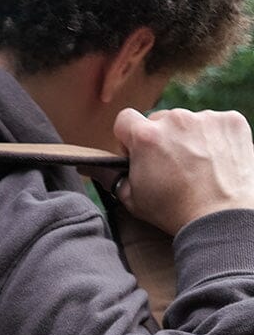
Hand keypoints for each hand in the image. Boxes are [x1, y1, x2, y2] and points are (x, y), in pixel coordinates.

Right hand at [112, 107, 253, 236]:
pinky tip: (215, 161)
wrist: (221, 217)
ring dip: (188, 138)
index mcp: (146, 137)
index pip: (124, 119)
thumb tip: (102, 168)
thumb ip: (115, 177)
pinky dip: (214, 138)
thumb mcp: (133, 200)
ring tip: (196, 167)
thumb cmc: (174, 211)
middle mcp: (175, 120)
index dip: (127, 138)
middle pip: (159, 120)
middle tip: (169, 166)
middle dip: (160, 139)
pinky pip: (215, 124)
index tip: (136, 154)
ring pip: (188, 122)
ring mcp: (205, 118)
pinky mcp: (231, 121)